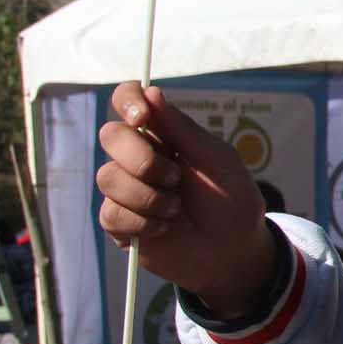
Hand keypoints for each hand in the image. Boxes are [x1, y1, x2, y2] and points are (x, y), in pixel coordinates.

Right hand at [96, 82, 275, 312]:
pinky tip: (164, 227)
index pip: (129, 101)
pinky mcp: (119, 222)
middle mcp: (138, 156)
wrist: (234, 251)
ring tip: (176, 209)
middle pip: (111, 135)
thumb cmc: (231, 201)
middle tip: (175, 178)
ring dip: (148, 196)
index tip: (143, 117)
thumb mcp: (217, 160)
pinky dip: (142, 221)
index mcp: (163, 135)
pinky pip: (111, 212)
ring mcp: (126, 188)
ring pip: (108, 177)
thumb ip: (183, 130)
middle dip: (142, 158)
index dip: (128, 101)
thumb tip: (151, 92)